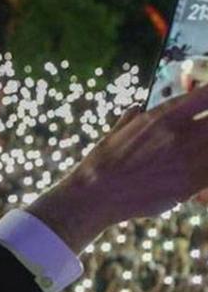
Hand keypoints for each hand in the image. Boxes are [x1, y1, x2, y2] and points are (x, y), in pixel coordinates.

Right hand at [27, 88, 207, 252]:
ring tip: (196, 151)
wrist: (95, 196)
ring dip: (206, 148)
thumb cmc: (101, 164)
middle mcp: (181, 134)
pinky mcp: (191, 185)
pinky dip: (207, 169)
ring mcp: (189, 160)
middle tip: (200, 133)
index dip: (207, 97)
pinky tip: (196, 170)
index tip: (203, 106)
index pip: (206, 95)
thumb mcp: (116, 133)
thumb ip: (132, 119)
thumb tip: (136, 108)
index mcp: (165, 116)